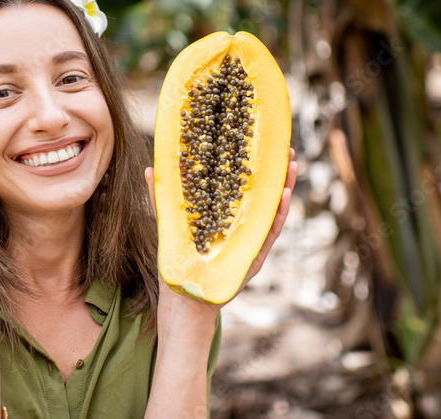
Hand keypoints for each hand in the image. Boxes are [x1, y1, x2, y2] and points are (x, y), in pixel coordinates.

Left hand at [145, 147, 297, 306]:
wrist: (183, 300)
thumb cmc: (178, 262)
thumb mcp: (169, 224)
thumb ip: (162, 197)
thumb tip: (150, 168)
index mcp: (224, 216)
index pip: (241, 186)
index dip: (250, 164)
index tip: (257, 141)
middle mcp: (241, 226)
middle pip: (262, 194)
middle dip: (275, 171)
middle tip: (284, 148)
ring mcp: (250, 240)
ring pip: (272, 211)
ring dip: (284, 188)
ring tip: (290, 166)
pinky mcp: (254, 257)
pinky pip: (269, 233)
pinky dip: (278, 215)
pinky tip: (284, 197)